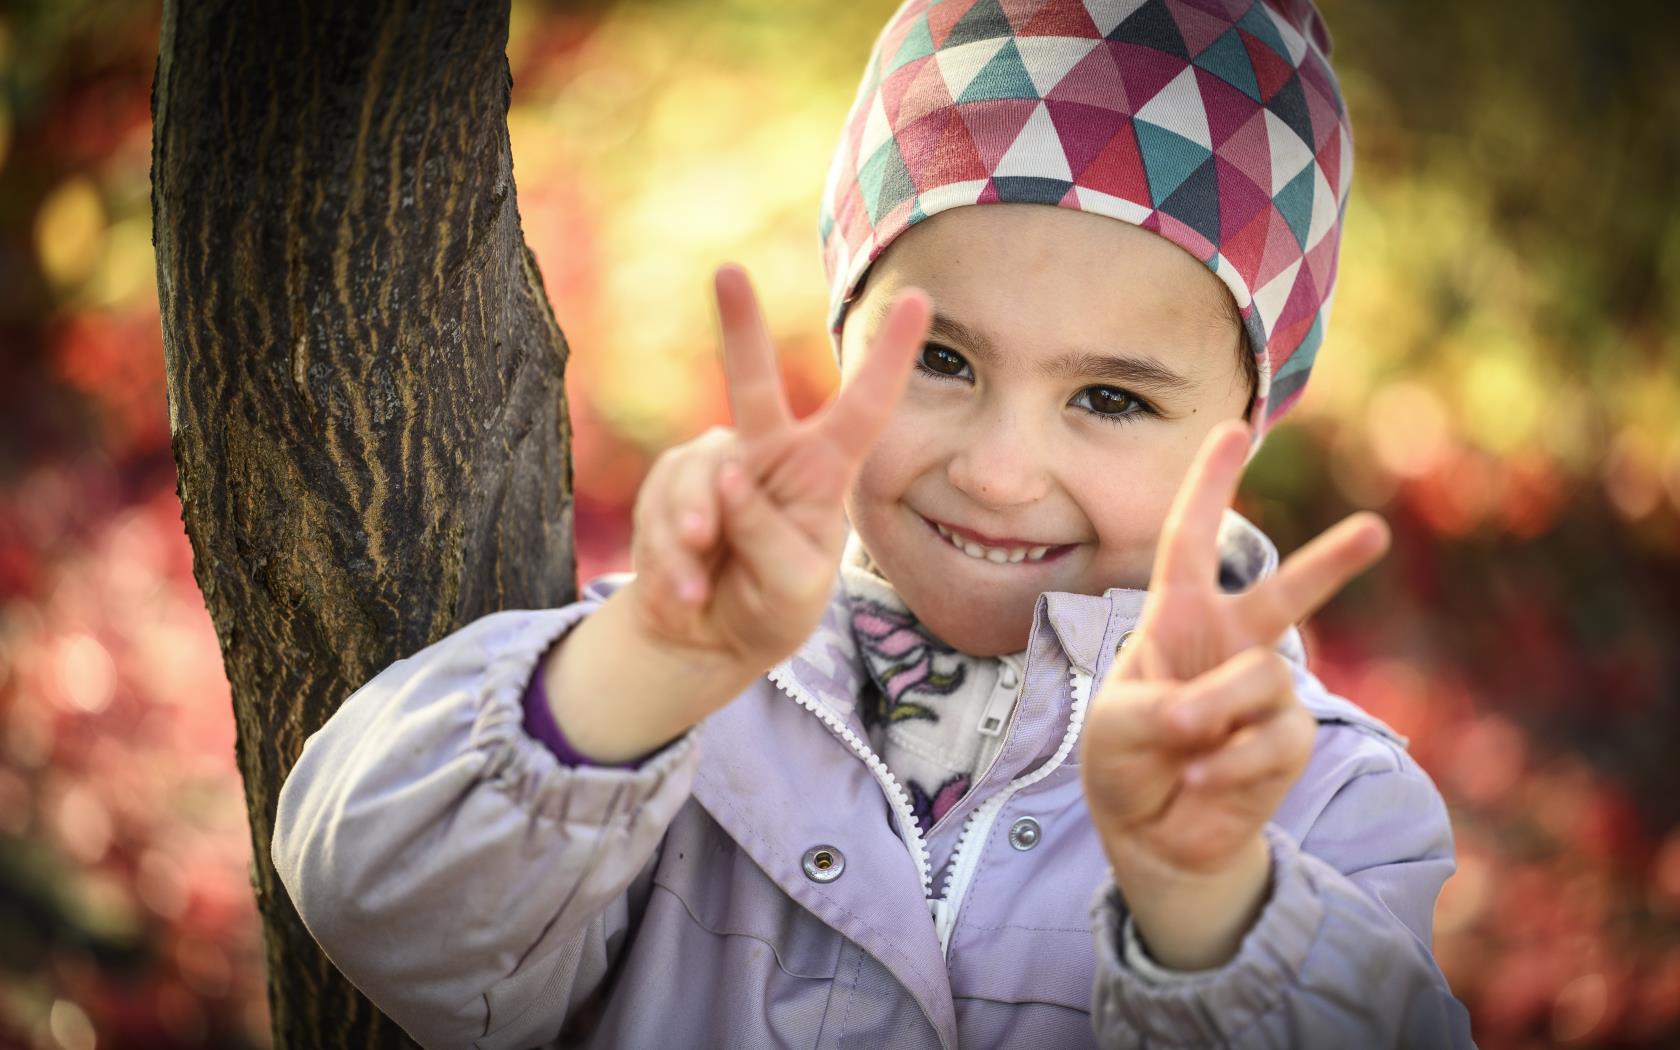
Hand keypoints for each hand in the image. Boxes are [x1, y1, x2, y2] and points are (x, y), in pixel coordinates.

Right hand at [625, 263, 931, 673]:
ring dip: (694, 535)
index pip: (864, 409)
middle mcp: (769, 455)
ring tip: (699, 587)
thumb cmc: (769, 607)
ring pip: (699, 479)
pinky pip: (662, 510)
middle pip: (754, 386)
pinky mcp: (669, 486)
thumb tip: (728, 476)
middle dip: (739, 329)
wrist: (705, 636)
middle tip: (727, 272)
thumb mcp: (791, 589)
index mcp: (822, 473)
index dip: (889, 357)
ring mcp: (713, 467)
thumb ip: (769, 537)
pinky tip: (684, 591)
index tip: (918, 300)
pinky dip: (671, 559)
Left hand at [1080, 419, 1389, 900]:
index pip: (1189, 541)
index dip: (1208, 486)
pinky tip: (1201, 781)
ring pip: (1262, 680)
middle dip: (1330, 563)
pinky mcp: (1287, 739)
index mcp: (1178, 617)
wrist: (1154, 833)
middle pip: (1282, 593)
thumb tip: (1223, 715)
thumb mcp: (1117, 724)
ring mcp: (1263, 691)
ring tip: (1183, 748)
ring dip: (1215, 716)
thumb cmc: (1125, 759)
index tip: (1232, 428)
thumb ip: (1164, 708)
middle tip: (1375, 530)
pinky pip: (1271, 739)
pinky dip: (1229, 764)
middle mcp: (1229, 644)